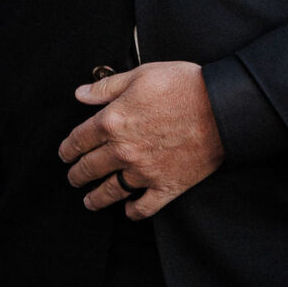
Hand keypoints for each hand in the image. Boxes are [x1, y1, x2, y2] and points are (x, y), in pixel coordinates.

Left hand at [61, 59, 223, 217]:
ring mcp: (145, 172)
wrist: (222, 107)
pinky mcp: (167, 186)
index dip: (67, 149)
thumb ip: (107, 87)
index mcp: (112, 122)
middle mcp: (123, 151)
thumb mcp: (141, 74)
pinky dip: (134, 212)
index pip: (78, 140)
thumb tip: (81, 94)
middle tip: (73, 178)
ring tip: (89, 201)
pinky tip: (128, 210)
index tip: (65, 154)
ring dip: (96, 198)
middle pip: (89, 168)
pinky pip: (145, 207)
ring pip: (111, 191)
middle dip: (77, 175)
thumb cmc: (184, 85)